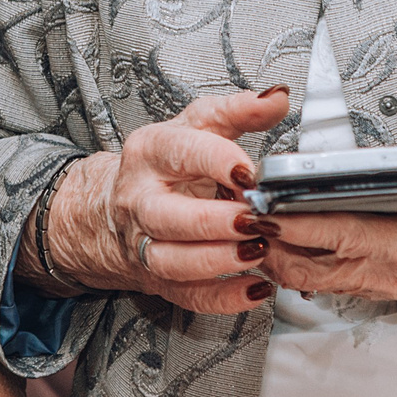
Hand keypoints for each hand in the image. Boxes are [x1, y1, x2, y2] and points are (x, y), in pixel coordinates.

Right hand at [35, 87, 289, 314]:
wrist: (120, 203)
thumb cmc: (166, 163)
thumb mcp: (196, 126)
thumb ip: (239, 111)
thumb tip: (277, 98)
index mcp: (150, 153)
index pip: (181, 153)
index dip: (218, 161)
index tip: (251, 172)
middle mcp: (140, 199)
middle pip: (168, 217)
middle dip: (215, 221)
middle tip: (255, 219)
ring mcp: (145, 241)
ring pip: (172, 261)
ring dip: (218, 261)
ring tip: (257, 251)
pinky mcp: (158, 276)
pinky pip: (187, 295)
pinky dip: (222, 298)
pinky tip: (254, 288)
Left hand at [251, 131, 396, 308]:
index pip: (338, 235)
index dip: (294, 221)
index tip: (261, 203)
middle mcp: (392, 276)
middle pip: (309, 266)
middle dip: (268, 242)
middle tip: (237, 212)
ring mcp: (386, 286)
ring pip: (314, 279)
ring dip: (279, 255)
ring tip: (250, 223)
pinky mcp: (385, 286)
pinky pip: (330, 281)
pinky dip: (302, 262)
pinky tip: (284, 240)